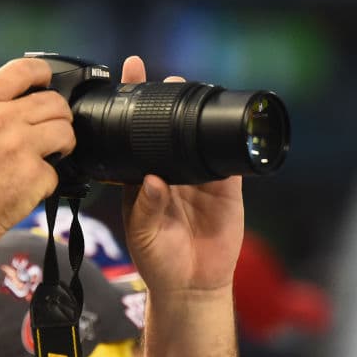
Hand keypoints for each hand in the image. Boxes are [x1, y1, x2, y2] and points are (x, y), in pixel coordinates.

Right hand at [0, 58, 75, 250]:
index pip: (22, 71)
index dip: (42, 73)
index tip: (45, 82)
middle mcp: (1, 122)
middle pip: (53, 102)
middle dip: (58, 114)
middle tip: (49, 128)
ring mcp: (20, 149)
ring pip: (65, 131)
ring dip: (63, 142)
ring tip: (50, 153)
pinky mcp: (34, 177)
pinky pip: (58, 169)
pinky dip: (48, 179)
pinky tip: (30, 184)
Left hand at [119, 56, 243, 296]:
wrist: (190, 284)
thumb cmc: (157, 259)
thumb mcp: (143, 233)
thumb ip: (145, 208)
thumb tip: (151, 181)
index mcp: (141, 177)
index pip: (133, 134)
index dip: (132, 104)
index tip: (127, 73)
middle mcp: (167, 170)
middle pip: (168, 128)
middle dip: (166, 100)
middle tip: (166, 79)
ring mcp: (198, 176)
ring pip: (198, 136)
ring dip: (197, 114)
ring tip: (192, 89)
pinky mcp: (227, 187)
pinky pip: (229, 159)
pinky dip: (230, 142)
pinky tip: (228, 124)